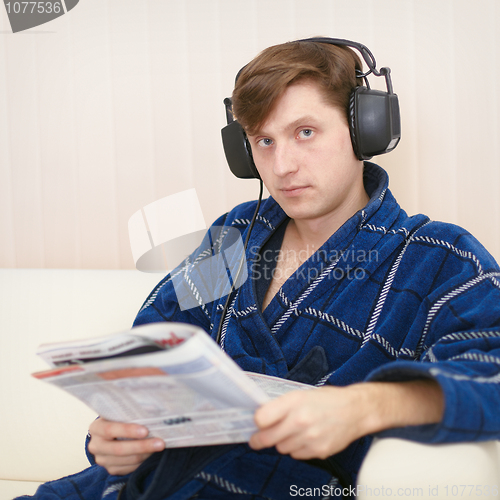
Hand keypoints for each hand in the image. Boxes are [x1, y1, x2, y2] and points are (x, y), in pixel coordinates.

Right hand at [88, 418, 164, 474]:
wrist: (111, 433)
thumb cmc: (119, 418)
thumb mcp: (120, 412)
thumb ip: (130, 411)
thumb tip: (151, 409)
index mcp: (96, 428)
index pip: (110, 429)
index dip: (127, 430)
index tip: (145, 430)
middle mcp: (96, 445)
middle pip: (119, 449)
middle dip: (142, 446)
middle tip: (160, 442)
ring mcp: (102, 460)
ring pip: (127, 460)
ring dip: (145, 454)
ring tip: (159, 446)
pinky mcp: (111, 469)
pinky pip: (128, 468)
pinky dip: (142, 461)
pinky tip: (151, 453)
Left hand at [249, 385, 369, 459]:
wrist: (355, 410)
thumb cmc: (327, 400)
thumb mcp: (301, 394)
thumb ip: (281, 406)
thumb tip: (261, 418)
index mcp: (294, 401)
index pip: (262, 418)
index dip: (257, 421)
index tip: (257, 422)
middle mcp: (300, 420)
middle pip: (267, 438)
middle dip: (259, 439)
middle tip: (256, 439)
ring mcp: (310, 437)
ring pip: (281, 448)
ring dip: (282, 442)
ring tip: (293, 431)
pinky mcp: (318, 451)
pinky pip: (296, 455)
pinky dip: (297, 448)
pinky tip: (305, 437)